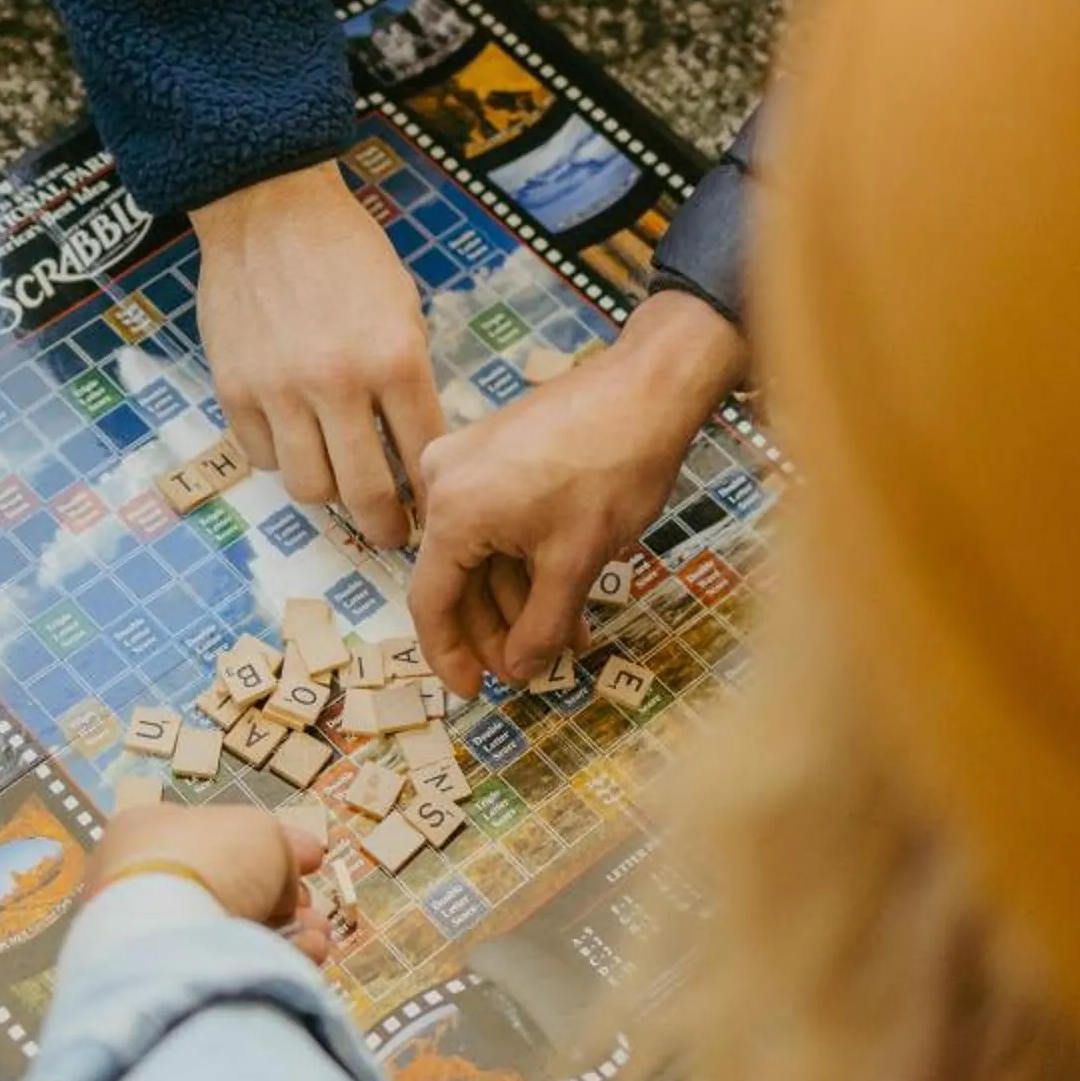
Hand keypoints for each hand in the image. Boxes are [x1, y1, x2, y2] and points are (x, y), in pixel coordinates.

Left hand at [95, 800, 330, 961]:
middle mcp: (146, 882)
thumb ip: (280, 852)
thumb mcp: (262, 832)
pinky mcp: (174, 983)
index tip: (311, 856)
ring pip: (238, 933)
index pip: (218, 835)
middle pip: (233, 888)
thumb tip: (283, 889)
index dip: (269, 844)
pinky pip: (234, 967)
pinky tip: (305, 954)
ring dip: (289, 932)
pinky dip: (275, 960)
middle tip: (310, 904)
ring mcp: (156, 937)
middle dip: (283, 898)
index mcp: (149, 830)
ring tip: (318, 933)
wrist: (171, 935)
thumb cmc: (211, 860)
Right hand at [195, 164, 444, 549]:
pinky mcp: (234, 390)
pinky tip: (295, 438)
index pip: (422, 457)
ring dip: (330, 493)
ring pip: (309, 487)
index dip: (430, 496)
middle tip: (392, 534)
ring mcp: (280, 390)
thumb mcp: (402, 306)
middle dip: (386, 527)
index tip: (432, 511)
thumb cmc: (346, 251)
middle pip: (366, 493)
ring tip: (340, 481)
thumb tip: (413, 445)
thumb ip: (407, 377)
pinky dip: (281, 457)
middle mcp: (338, 383)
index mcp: (394, 358)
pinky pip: (262, 457)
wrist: (268, 206)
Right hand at [410, 290, 744, 688]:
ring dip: (518, 600)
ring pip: (482, 553)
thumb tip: (520, 670)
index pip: (430, 603)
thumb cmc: (613, 469)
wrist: (648, 386)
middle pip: (456, 578)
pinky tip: (565, 595)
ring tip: (567, 640)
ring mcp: (468, 461)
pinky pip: (497, 523)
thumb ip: (542, 626)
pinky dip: (525, 561)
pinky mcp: (495, 450)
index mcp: (451, 510)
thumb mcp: (576, 562)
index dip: (450, 656)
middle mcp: (443, 482)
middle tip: (531, 671)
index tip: (476, 693)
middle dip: (496, 630)